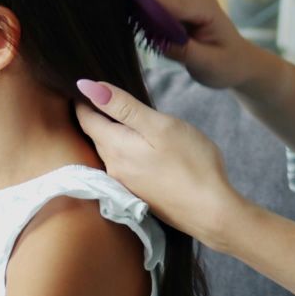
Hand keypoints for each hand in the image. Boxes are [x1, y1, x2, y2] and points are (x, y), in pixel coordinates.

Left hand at [73, 78, 248, 249]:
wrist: (210, 212)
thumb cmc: (191, 163)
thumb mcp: (159, 125)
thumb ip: (123, 106)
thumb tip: (86, 86)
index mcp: (115, 146)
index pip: (85, 118)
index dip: (84, 99)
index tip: (87, 84)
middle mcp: (113, 167)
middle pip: (96, 135)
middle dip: (97, 115)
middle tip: (106, 95)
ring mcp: (125, 183)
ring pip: (110, 150)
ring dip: (112, 133)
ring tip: (126, 117)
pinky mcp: (138, 193)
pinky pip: (123, 165)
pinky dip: (125, 150)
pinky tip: (141, 147)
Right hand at [125, 0, 265, 91]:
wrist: (239, 62)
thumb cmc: (227, 65)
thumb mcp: (208, 64)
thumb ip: (184, 50)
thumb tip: (157, 39)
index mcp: (203, 7)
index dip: (143, 1)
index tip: (122, 5)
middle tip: (117, 11)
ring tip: (122, 16)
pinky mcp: (173, 1)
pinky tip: (132, 20)